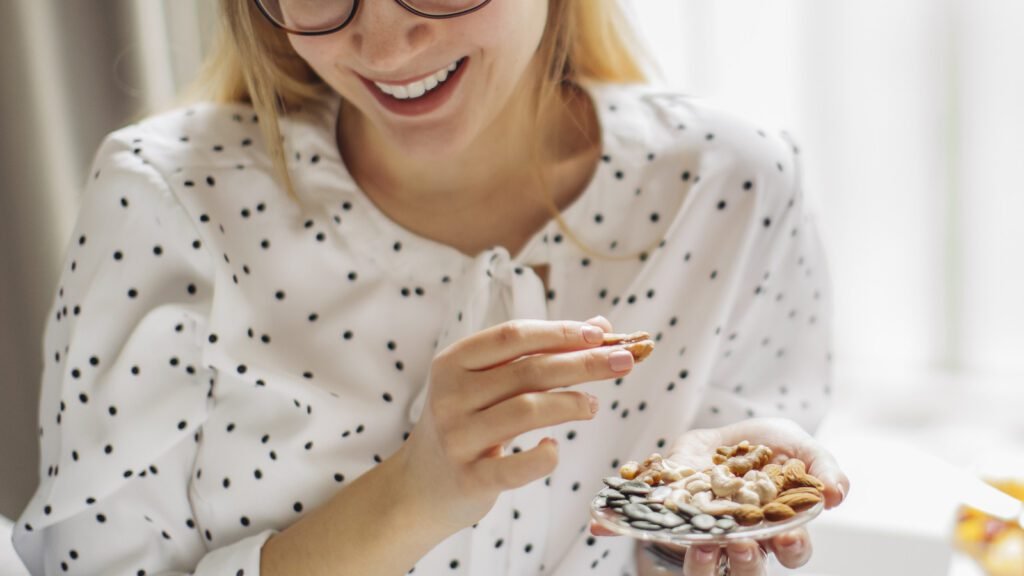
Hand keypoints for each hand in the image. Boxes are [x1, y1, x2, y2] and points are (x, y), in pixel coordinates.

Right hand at [399, 316, 629, 531]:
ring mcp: (457, 438)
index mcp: (453, 362)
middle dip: (583, 362)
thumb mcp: (489, 383)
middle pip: (528, 369)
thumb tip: (599, 326)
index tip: (601, 333)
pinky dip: (543, 457)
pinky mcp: (469, 478)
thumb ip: (537, 354)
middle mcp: (450, 396)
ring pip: (526, 410)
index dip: (559, 332)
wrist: (420, 486)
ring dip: (571, 403)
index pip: (513, 336)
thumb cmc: (467, 423)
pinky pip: (515, 467)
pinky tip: (555, 448)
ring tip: (593, 405)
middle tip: (624, 360)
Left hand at [598, 417, 850, 574]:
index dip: (792, 547)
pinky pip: (647, 533)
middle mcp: (742, 542)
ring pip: (705, 566)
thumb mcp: (797, 444)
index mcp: (779, 529)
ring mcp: (702, 535)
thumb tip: (838, 493)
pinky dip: (622, 528)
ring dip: (703, 560)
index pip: (793, 551)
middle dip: (746, 560)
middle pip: (749, 567)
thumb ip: (822, 466)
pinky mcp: (668, 521)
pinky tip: (603, 524)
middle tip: (740, 543)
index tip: (787, 537)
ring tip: (700, 543)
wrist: (720, 434)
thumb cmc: (765, 447)